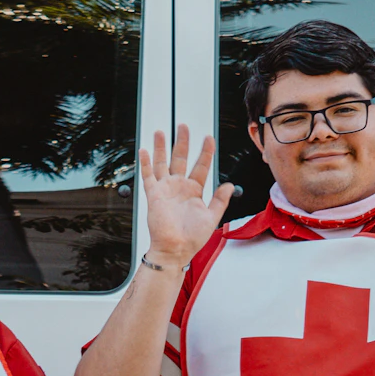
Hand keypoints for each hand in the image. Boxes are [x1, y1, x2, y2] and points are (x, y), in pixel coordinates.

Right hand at [140, 124, 235, 268]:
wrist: (175, 249)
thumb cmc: (192, 238)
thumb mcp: (212, 217)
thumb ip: (220, 200)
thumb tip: (230, 185)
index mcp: (194, 191)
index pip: (201, 165)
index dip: (206, 151)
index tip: (209, 138)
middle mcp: (179, 187)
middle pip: (181, 158)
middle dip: (182, 141)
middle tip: (184, 126)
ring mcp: (166, 189)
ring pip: (163, 162)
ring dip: (161, 147)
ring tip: (161, 132)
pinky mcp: (154, 195)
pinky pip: (148, 176)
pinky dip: (146, 163)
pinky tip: (144, 151)